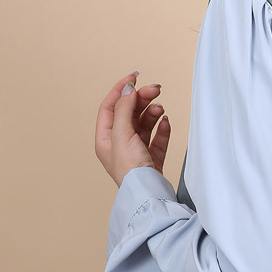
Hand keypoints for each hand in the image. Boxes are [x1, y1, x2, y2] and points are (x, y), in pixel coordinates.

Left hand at [95, 72, 171, 187]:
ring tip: (161, 108)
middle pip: (129, 113)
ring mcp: (136, 152)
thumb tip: (127, 89)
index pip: (110, 107)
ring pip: (144, 124)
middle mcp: (119, 145)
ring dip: (152, 112)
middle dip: (141, 99)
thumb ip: (123, 108)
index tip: (135, 77)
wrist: (149, 194)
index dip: (121, 90)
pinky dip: (162, 127)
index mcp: (105, 139)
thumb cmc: (130, 170)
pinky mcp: (152, 159)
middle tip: (156, 89)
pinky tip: (165, 121)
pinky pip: (157, 138)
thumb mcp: (122, 134)